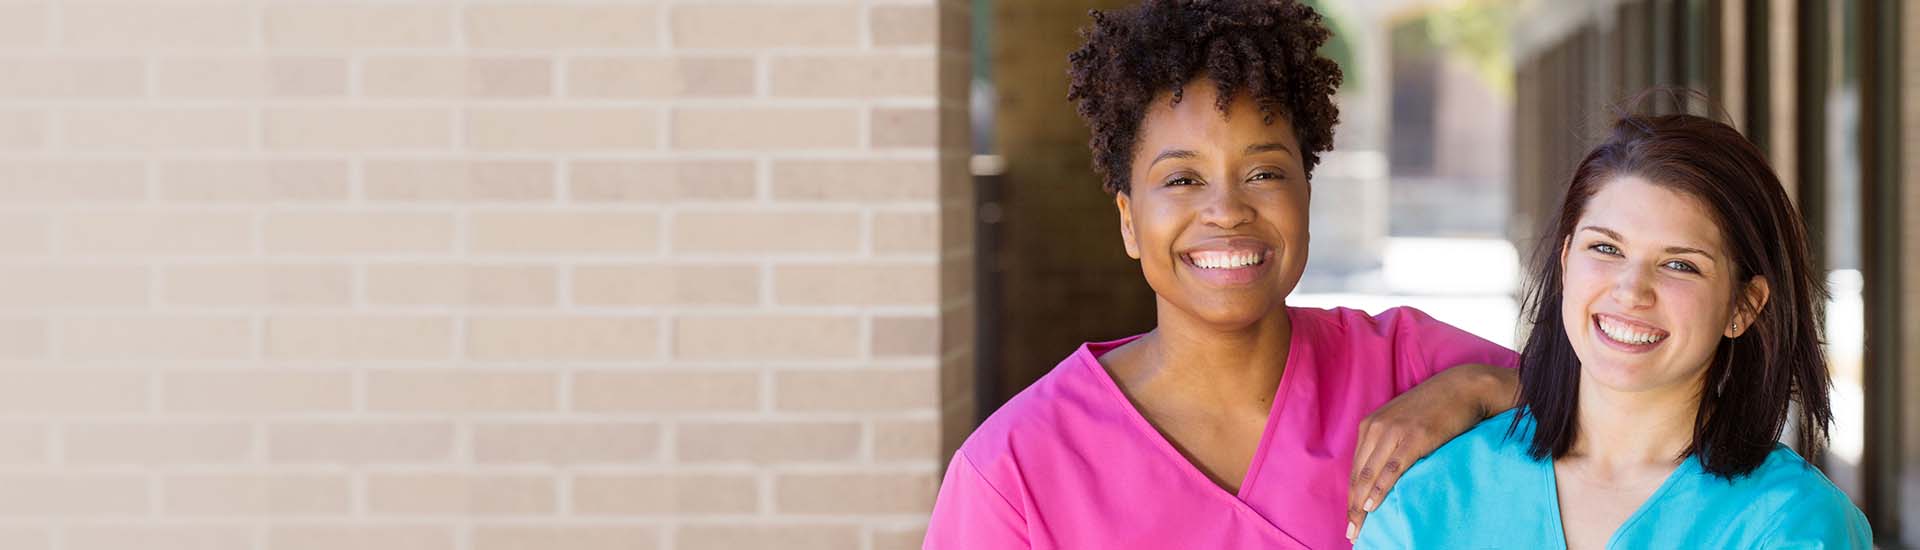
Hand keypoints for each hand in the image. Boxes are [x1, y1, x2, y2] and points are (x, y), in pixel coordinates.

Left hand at [1345, 363, 1515, 540]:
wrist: (1463, 387)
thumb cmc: (1436, 407)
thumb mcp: (1403, 422)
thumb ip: (1389, 443)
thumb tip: (1383, 474)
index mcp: (1370, 426)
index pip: (1356, 469)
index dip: (1352, 496)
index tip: (1350, 519)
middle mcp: (1376, 428)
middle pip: (1359, 475)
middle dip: (1353, 507)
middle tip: (1351, 533)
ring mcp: (1394, 432)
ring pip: (1370, 475)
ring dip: (1362, 505)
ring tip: (1359, 529)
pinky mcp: (1414, 437)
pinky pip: (1392, 469)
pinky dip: (1380, 489)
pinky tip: (1373, 506)